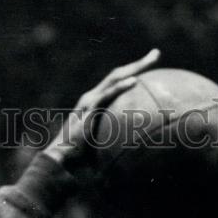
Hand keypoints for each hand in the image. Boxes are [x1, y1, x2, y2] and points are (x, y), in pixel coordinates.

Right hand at [43, 49, 160, 171]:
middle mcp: (91, 98)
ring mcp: (89, 102)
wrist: (60, 163)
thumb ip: (118, 149)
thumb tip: (137, 160)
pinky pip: (107, 95)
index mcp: (94, 105)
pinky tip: (135, 81)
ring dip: (134, 67)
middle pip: (118, 75)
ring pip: (114, 78)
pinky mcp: (88, 110)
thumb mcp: (103, 152)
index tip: (151, 68)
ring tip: (152, 58)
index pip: (116, 84)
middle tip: (157, 53)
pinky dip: (121, 87)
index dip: (133, 73)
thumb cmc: (79, 163)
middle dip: (139, 63)